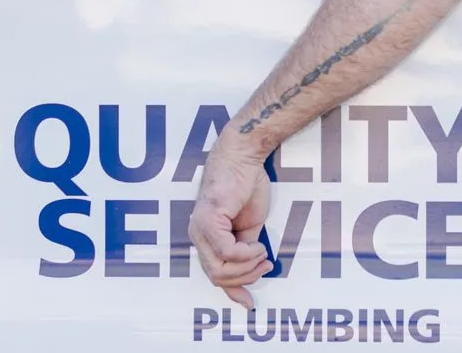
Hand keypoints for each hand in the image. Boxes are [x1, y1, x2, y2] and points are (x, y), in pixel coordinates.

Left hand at [189, 132, 272, 308]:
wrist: (244, 157)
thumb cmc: (246, 187)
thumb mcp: (249, 229)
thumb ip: (245, 254)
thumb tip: (252, 279)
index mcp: (205, 238)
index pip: (214, 275)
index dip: (233, 292)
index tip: (250, 303)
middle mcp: (196, 235)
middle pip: (217, 277)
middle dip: (245, 278)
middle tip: (265, 265)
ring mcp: (199, 228)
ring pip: (220, 269)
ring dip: (247, 267)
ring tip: (262, 253)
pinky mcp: (207, 220)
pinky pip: (226, 251)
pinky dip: (246, 254)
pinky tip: (257, 245)